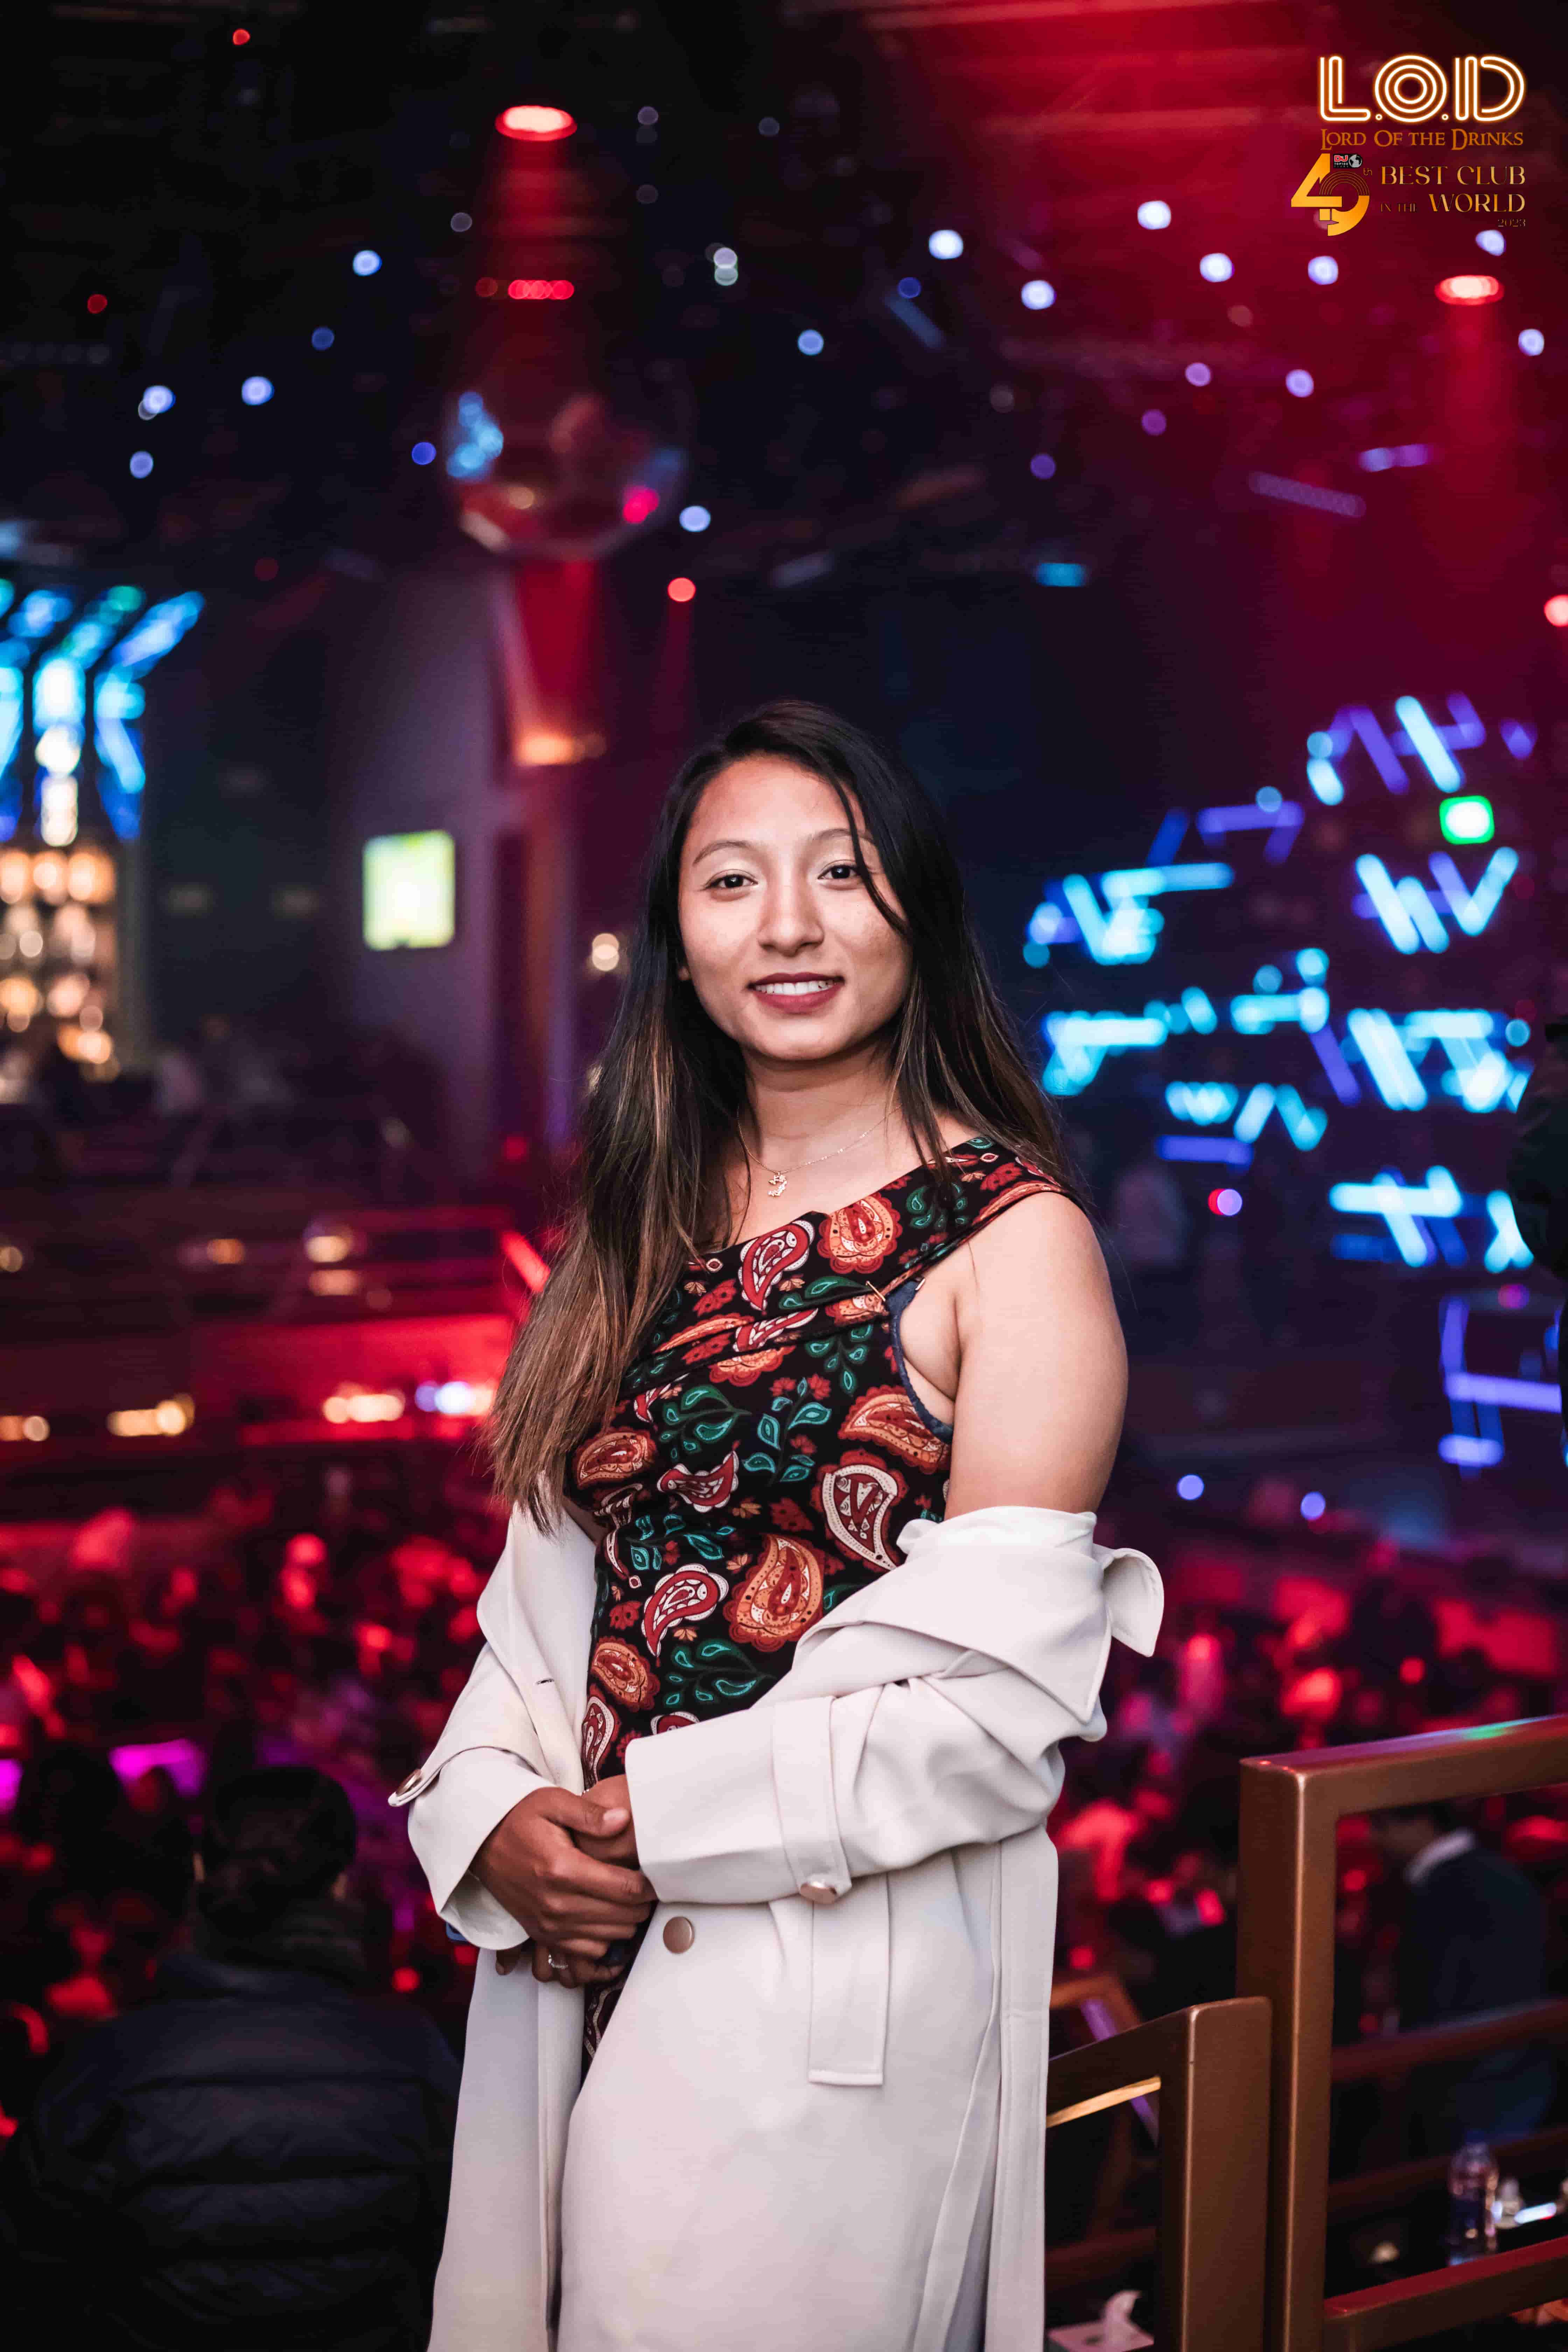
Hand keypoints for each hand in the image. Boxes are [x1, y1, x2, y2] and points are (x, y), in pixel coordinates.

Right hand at [476, 1786, 653, 1988]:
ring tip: (631, 1899)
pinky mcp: (542, 1934)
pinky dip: (604, 1938)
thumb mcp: (553, 1802)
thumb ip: (590, 1814)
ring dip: (626, 1921)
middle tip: (650, 1886)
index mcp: (562, 1869)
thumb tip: (624, 1820)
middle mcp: (556, 1902)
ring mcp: (548, 1923)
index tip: (660, 1876)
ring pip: (608, 1937)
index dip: (650, 1885)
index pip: (623, 1888)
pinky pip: (587, 1949)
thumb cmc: (520, 1818)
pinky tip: (608, 1916)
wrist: (482, 1842)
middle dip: (642, 1903)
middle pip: (621, 1916)